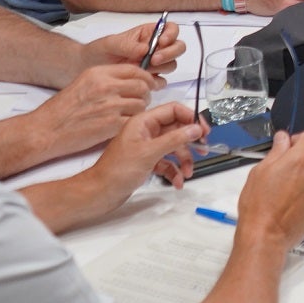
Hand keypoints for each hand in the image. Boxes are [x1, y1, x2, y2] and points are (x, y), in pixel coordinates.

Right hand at [27, 64, 157, 158]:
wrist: (46, 130)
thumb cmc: (62, 110)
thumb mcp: (83, 83)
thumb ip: (106, 79)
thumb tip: (130, 80)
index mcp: (98, 73)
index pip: (134, 69)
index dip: (145, 77)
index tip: (148, 84)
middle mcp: (105, 86)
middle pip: (142, 86)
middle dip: (145, 94)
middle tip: (142, 101)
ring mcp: (110, 105)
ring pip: (141, 104)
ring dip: (140, 110)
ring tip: (131, 115)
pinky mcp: (112, 124)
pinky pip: (134, 121)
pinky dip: (133, 124)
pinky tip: (125, 125)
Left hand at [82, 21, 183, 84]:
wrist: (88, 69)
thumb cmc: (99, 52)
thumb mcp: (110, 43)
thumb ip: (128, 45)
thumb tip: (145, 48)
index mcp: (149, 34)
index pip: (171, 29)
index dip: (171, 34)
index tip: (162, 41)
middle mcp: (155, 48)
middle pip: (177, 48)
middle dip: (169, 53)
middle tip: (153, 60)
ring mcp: (154, 65)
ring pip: (171, 65)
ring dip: (161, 67)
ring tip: (142, 70)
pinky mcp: (150, 79)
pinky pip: (161, 81)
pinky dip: (155, 82)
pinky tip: (141, 81)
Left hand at [85, 103, 206, 208]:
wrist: (100, 193)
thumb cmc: (118, 170)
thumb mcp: (149, 152)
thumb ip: (175, 139)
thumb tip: (195, 129)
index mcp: (143, 122)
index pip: (173, 110)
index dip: (190, 118)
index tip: (203, 130)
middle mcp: (146, 132)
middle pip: (177, 130)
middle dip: (190, 142)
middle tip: (203, 149)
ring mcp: (147, 147)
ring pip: (174, 147)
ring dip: (184, 160)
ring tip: (187, 173)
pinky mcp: (147, 161)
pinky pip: (167, 162)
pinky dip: (174, 171)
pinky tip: (177, 182)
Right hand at [236, 129, 303, 252]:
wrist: (266, 236)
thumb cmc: (258, 205)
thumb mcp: (260, 171)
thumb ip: (277, 151)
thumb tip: (283, 139)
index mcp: (298, 161)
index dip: (299, 140)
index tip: (289, 146)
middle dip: (298, 162)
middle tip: (280, 175)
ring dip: (303, 180)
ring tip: (283, 194)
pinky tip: (291, 204)